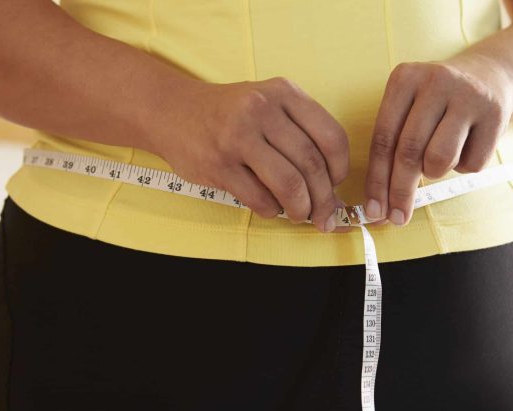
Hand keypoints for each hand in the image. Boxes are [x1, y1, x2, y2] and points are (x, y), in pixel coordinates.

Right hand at [152, 77, 350, 232]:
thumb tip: (333, 189)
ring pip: (289, 184)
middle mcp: (262, 110)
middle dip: (325, 199)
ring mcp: (238, 137)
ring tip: (301, 215)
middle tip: (325, 215)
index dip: (340, 169)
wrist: (172, 110)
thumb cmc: (230, 114)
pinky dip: (272, 210)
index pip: (331, 137)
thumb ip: (301, 136)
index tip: (336, 184)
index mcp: (284, 93)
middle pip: (311, 165)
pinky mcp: (218, 165)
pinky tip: (271, 207)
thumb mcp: (269, 104)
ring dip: (302, 208)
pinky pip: (259, 199)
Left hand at [364, 56, 512, 225]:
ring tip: (439, 158)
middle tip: (397, 218)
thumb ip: (391, 148)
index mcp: (404, 78)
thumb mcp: (408, 110)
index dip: (377, 180)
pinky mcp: (495, 114)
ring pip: (440, 159)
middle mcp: (435, 81)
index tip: (374, 210)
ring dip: (435, 172)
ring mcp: (468, 96)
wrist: (489, 77)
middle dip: (400, 191)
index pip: (383, 139)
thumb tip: (379, 205)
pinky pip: (472, 164)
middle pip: (409, 152)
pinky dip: (464, 166)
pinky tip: (466, 146)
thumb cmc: (436, 105)